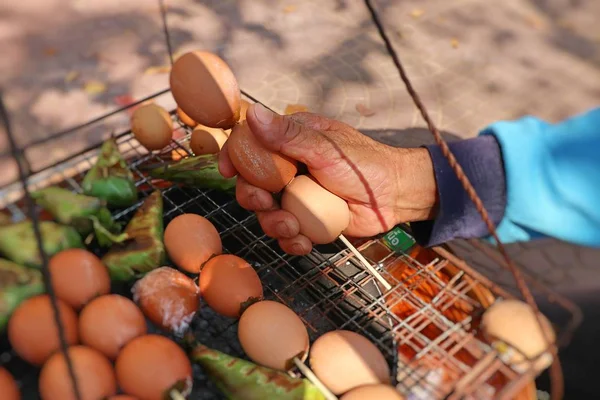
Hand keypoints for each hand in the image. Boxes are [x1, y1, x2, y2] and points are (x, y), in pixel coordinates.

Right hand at [219, 103, 437, 254]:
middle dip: (253, 198)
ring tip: (294, 228)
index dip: (234, 157)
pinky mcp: (307, 221)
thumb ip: (289, 136)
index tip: (226, 171)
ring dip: (274, 224)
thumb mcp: (327, 148)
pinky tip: (304, 243)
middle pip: (252, 184)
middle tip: (265, 204)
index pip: (251, 145)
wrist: (395, 196)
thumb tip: (253, 113)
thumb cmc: (365, 164)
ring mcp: (297, 197)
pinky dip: (291, 242)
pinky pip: (287, 234)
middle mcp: (289, 169)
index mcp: (291, 142)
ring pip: (267, 213)